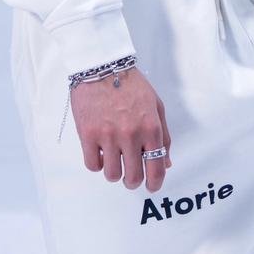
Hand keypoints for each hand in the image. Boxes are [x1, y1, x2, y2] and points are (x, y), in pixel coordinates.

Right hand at [71, 67, 171, 190]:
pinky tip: (100, 153)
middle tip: (130, 177)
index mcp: (151, 129)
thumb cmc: (131, 85)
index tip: (151, 187)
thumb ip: (163, 137)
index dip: (155, 184)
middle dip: (133, 182)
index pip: (156, 169)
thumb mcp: (156, 107)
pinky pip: (92, 165)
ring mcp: (108, 136)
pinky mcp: (87, 134)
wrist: (102, 66)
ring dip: (114, 173)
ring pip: (111, 174)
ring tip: (114, 162)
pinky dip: (97, 164)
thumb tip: (166, 164)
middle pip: (133, 177)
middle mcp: (131, 135)